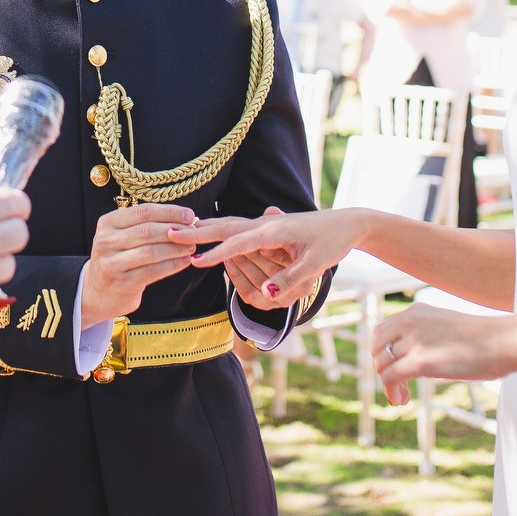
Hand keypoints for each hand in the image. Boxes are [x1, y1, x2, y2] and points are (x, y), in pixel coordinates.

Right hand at [81, 204, 199, 326]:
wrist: (98, 291)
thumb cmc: (118, 257)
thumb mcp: (122, 235)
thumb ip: (146, 225)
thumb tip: (184, 218)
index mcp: (108, 223)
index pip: (143, 212)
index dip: (169, 212)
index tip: (189, 215)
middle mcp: (106, 241)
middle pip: (148, 230)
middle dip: (175, 230)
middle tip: (193, 232)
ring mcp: (112, 264)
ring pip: (151, 251)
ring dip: (176, 248)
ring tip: (191, 247)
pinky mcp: (123, 283)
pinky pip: (154, 271)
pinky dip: (173, 265)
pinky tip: (184, 261)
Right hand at [172, 207, 364, 309]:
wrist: (347, 223)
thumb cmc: (332, 242)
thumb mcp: (316, 264)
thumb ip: (290, 278)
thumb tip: (265, 292)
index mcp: (274, 231)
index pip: (238, 242)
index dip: (216, 252)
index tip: (193, 260)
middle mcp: (265, 224)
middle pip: (226, 227)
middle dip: (198, 232)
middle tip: (169, 234)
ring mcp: (265, 224)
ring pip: (229, 225)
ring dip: (205, 228)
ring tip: (180, 232)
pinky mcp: (267, 227)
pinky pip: (236, 228)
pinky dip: (218, 229)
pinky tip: (207, 231)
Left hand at [371, 305, 516, 405]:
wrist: (505, 341)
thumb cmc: (486, 339)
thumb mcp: (447, 328)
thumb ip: (428, 336)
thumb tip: (419, 358)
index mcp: (416, 311)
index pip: (381, 331)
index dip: (382, 353)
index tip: (395, 369)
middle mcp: (410, 321)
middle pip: (376, 347)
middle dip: (382, 368)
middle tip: (398, 385)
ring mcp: (414, 340)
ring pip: (381, 364)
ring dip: (387, 383)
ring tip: (402, 396)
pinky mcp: (421, 361)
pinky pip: (390, 377)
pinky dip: (391, 391)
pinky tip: (402, 399)